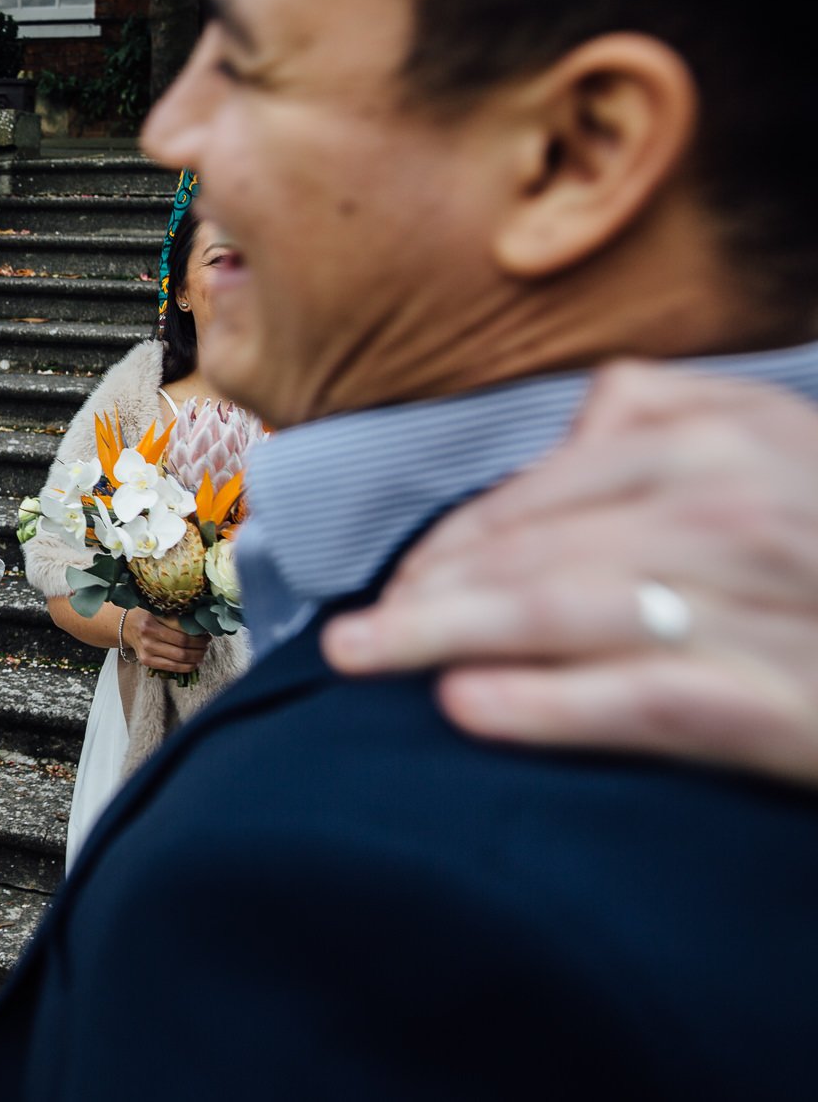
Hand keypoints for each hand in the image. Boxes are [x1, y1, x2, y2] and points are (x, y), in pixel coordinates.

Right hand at [122, 609, 209, 673]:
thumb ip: (176, 618)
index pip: (182, 632)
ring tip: (202, 653)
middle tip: (207, 644)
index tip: (207, 634)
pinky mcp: (146, 662)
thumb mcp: (159, 611)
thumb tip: (200, 625)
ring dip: (196, 657)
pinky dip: (186, 667)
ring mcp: (146, 651)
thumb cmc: (147, 616)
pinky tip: (194, 663)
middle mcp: (148, 638)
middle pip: (182, 646)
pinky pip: (171, 668)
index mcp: (151, 622)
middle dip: (200, 647)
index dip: (198, 635)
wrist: (126, 626)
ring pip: (179, 658)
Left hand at [324, 363, 817, 787]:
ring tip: (366, 657)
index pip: (533, 494)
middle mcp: (728, 505)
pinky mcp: (780, 702)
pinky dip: (544, 704)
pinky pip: (638, 696)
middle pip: (527, 551)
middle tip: (351, 632)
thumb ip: (672, 416)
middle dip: (424, 594)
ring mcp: (755, 601)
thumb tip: (577, 419)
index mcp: (715, 436)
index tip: (391, 582)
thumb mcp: (781, 443)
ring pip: (558, 612)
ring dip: (442, 637)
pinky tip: (466, 709)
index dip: (446, 544)